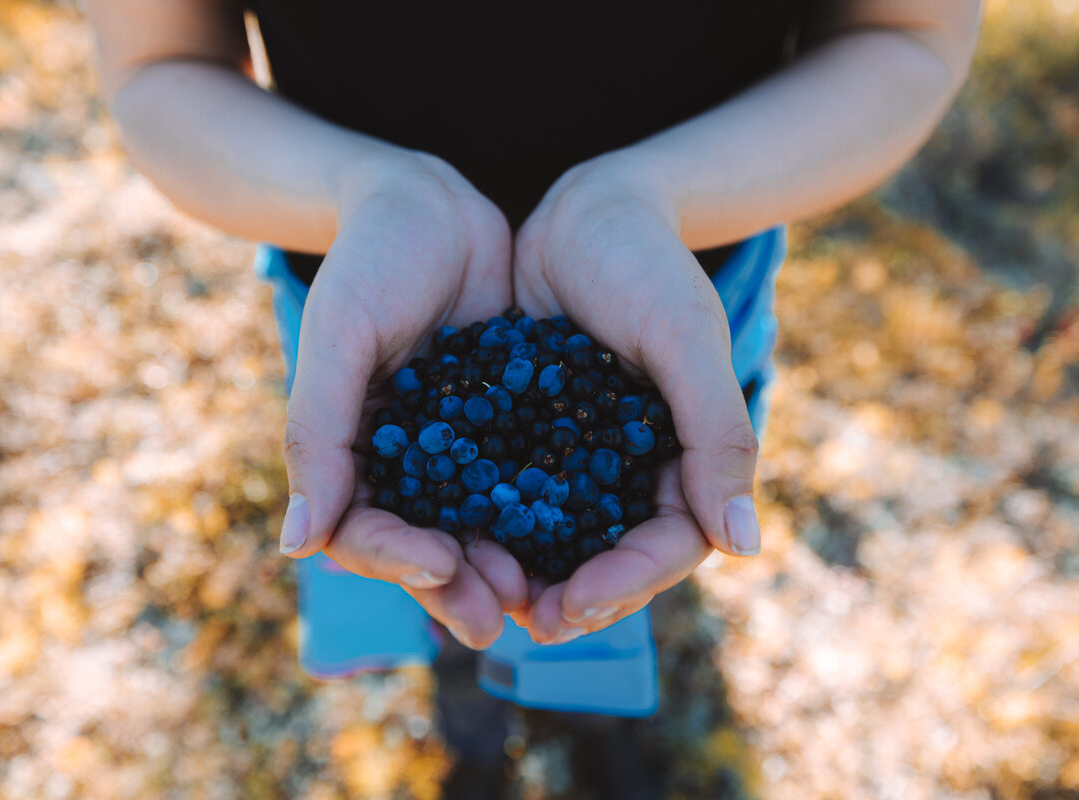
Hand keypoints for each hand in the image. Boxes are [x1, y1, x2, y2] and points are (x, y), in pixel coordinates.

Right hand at [279, 153, 525, 648]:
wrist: (432, 202)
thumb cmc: (370, 260)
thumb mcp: (340, 336)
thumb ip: (319, 434)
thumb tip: (298, 547)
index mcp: (352, 451)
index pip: (363, 529)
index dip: (396, 559)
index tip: (441, 567)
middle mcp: (403, 461)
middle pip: (424, 543)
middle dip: (456, 585)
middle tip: (497, 619)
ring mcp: (457, 447)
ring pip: (479, 526)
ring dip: (504, 565)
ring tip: (542, 599)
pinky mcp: (508, 424)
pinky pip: (526, 480)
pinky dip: (548, 514)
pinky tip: (585, 537)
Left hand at [509, 152, 761, 642]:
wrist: (583, 210)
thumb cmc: (647, 264)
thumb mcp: (683, 337)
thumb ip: (716, 433)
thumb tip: (744, 545)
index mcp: (686, 454)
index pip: (670, 542)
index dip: (628, 580)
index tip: (578, 604)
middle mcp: (633, 466)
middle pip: (611, 553)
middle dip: (574, 594)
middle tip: (526, 621)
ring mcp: (577, 454)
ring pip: (556, 535)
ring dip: (525, 571)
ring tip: (484, 596)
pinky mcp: (527, 433)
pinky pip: (507, 489)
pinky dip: (486, 519)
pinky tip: (448, 536)